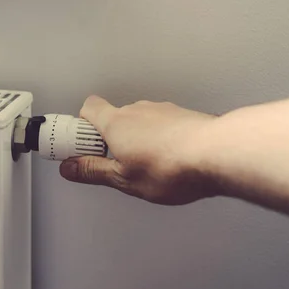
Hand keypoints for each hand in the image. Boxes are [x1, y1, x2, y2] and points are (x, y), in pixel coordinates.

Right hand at [59, 95, 217, 204]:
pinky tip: (167, 160)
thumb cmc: (173, 166)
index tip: (78, 150)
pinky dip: (157, 139)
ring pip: (138, 122)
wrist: (219, 153)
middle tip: (112, 165)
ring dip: (135, 139)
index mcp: (116, 123)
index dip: (79, 128)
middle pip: (112, 117)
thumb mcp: (124, 179)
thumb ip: (93, 171)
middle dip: (108, 139)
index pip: (87, 109)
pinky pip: (160, 125)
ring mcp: (162, 111)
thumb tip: (70, 168)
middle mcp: (137, 110)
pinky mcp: (182, 116)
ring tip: (144, 167)